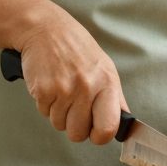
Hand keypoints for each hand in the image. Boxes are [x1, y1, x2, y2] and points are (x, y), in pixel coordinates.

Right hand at [15, 14, 126, 145]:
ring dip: (58, 112)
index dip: (100, 136)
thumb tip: (123, 123)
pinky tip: (50, 84)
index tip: (96, 132)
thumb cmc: (76, 47)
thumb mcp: (103, 66)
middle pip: (78, 134)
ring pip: (59, 125)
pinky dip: (45, 103)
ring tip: (61, 88)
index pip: (108, 128)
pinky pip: (44, 113)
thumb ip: (113, 97)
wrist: (46, 29)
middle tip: (73, 105)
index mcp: (107, 82)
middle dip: (74, 125)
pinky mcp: (43, 91)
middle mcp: (87, 87)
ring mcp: (64, 90)